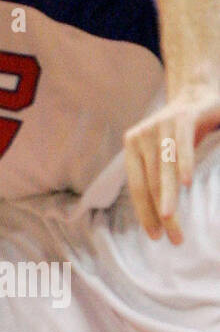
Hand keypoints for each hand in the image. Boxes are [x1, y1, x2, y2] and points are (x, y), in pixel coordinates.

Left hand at [123, 85, 219, 244]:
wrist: (199, 92)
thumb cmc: (183, 131)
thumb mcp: (165, 154)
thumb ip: (158, 176)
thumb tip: (159, 215)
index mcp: (132, 148)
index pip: (137, 188)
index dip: (144, 213)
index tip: (155, 236)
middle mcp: (141, 137)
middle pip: (151, 184)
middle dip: (160, 213)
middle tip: (171, 238)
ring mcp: (160, 125)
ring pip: (163, 170)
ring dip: (169, 198)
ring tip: (172, 221)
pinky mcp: (181, 117)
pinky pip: (181, 146)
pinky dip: (182, 164)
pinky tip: (185, 184)